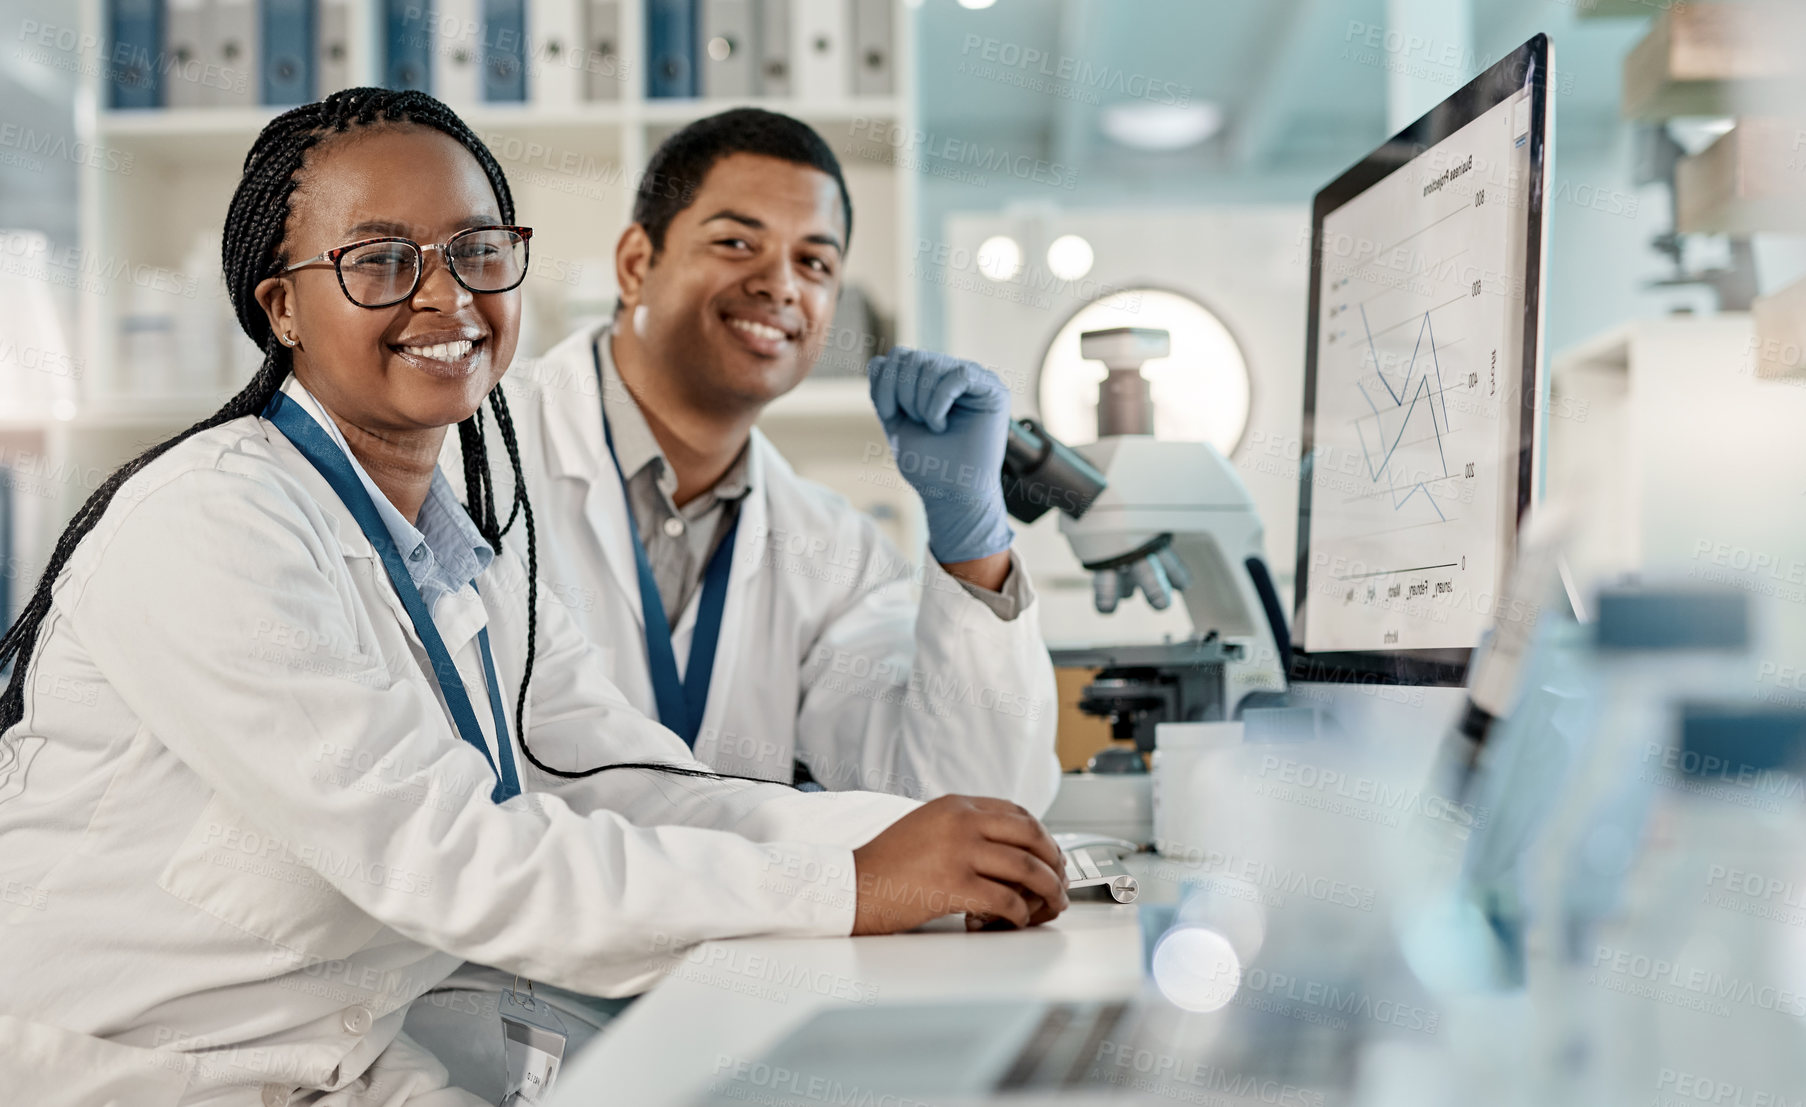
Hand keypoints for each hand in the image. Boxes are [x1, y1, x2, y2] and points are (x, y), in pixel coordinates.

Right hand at [850, 795, 1067, 934]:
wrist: (851, 885)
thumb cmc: (886, 864)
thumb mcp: (926, 826)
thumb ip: (963, 828)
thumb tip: (1005, 848)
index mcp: (955, 805)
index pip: (1017, 812)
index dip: (1042, 835)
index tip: (1051, 853)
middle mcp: (961, 821)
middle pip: (1031, 836)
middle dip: (1055, 861)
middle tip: (1060, 880)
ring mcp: (959, 851)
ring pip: (1026, 868)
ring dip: (1048, 890)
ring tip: (1052, 904)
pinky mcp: (954, 884)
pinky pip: (1007, 899)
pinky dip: (1021, 913)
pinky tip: (1018, 920)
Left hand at [867, 348, 1013, 564]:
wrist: (951, 493)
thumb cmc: (928, 463)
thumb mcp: (895, 421)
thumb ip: (886, 390)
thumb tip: (879, 360)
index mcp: (932, 380)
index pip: (899, 356)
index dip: (886, 383)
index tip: (890, 415)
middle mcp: (954, 374)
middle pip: (912, 357)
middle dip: (903, 394)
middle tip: (917, 423)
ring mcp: (975, 380)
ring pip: (933, 365)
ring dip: (921, 403)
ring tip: (933, 427)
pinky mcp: (993, 390)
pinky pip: (959, 375)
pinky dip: (939, 402)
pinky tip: (942, 424)